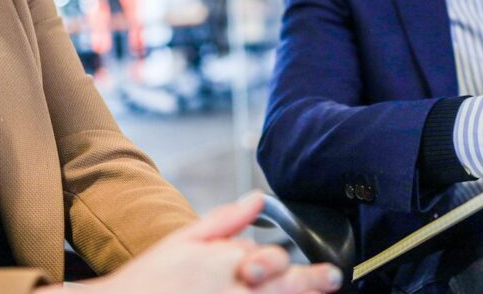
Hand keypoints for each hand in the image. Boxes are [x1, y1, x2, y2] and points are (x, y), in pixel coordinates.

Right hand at [84, 193, 342, 293]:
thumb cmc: (151, 277)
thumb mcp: (184, 239)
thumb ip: (225, 220)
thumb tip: (257, 197)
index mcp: (222, 261)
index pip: (270, 258)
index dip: (290, 263)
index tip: (319, 269)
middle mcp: (229, 288)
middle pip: (279, 283)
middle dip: (309, 281)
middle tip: (331, 278)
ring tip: (317, 290)